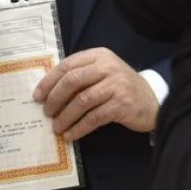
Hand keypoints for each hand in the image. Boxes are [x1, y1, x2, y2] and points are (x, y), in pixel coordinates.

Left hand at [32, 48, 158, 140]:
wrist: (153, 102)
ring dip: (65, 116)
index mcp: (99, 55)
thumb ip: (81, 76)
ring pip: (82, 101)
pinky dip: (79, 127)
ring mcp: (116, 85)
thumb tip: (48, 92)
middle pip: (72, 81)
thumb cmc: (121, 88)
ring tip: (57, 127)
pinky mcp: (122, 104)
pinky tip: (71, 134)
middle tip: (46, 112)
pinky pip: (94, 117)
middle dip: (55, 98)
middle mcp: (108, 67)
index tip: (37, 95)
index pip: (67, 65)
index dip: (49, 81)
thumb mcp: (102, 74)